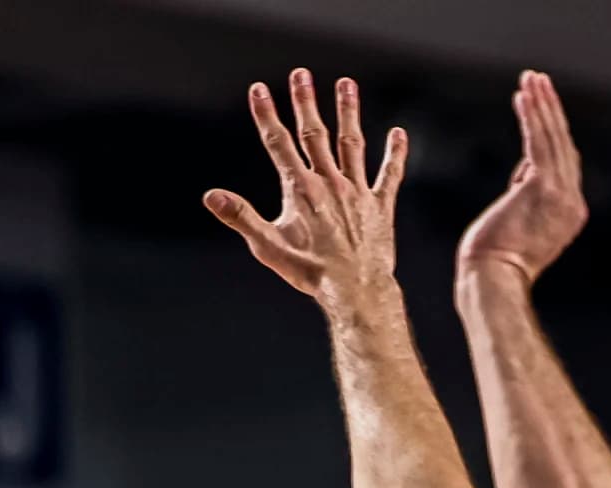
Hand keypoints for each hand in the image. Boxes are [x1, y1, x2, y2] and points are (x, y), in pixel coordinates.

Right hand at [203, 70, 406, 307]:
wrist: (354, 289)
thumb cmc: (309, 272)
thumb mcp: (268, 246)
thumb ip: (240, 217)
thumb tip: (211, 196)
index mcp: (300, 189)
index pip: (278, 143)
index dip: (266, 114)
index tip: (259, 89)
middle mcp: (329, 182)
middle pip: (314, 133)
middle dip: (305, 102)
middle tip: (301, 74)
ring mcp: (356, 191)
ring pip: (351, 143)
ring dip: (348, 112)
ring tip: (346, 85)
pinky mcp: (379, 205)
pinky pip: (388, 174)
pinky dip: (394, 153)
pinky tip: (398, 134)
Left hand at [456, 71, 586, 290]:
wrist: (493, 282)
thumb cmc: (494, 263)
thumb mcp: (519, 225)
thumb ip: (527, 197)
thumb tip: (525, 173)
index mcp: (570, 214)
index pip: (564, 165)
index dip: (553, 134)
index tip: (540, 110)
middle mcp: (572, 203)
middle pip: (564, 146)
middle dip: (551, 111)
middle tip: (540, 81)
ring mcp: (561, 194)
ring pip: (553, 138)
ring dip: (542, 105)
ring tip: (532, 78)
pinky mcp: (543, 186)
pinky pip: (538, 141)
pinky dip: (531, 115)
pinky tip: (524, 95)